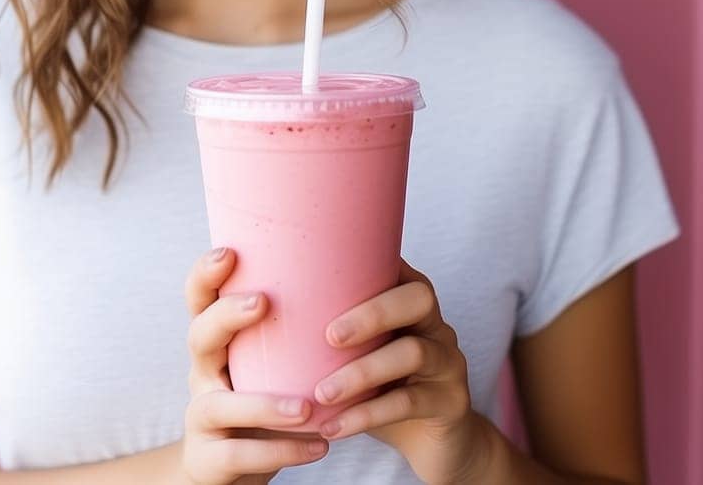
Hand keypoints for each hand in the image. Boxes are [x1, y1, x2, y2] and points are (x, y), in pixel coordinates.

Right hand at [179, 246, 331, 484]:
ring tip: (306, 407)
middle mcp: (201, 375)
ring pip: (216, 404)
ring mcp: (200, 419)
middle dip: (227, 316)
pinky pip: (238, 455)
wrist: (227, 470)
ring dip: (263, 403)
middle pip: (198, 337)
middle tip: (264, 301)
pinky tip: (318, 446)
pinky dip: (280, 450)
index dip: (205, 275)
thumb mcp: (269, 363)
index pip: (199, 301)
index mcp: (216, 344)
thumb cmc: (262, 402)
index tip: (229, 253)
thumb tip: (360, 274)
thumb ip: (294, 332)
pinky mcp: (209, 460)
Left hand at [310, 258, 488, 484]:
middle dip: (372, 313)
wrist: (432, 441)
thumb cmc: (380, 387)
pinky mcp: (450, 402)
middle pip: (418, 298)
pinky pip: (410, 403)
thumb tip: (252, 308)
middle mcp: (434, 323)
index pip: (395, 265)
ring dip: (362, 372)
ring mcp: (448, 361)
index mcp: (408, 300)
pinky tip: (333, 428)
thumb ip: (325, 328)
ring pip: (414, 352)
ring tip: (321, 393)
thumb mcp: (357, 352)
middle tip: (328, 335)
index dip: (364, 260)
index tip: (315, 269)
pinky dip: (367, 415)